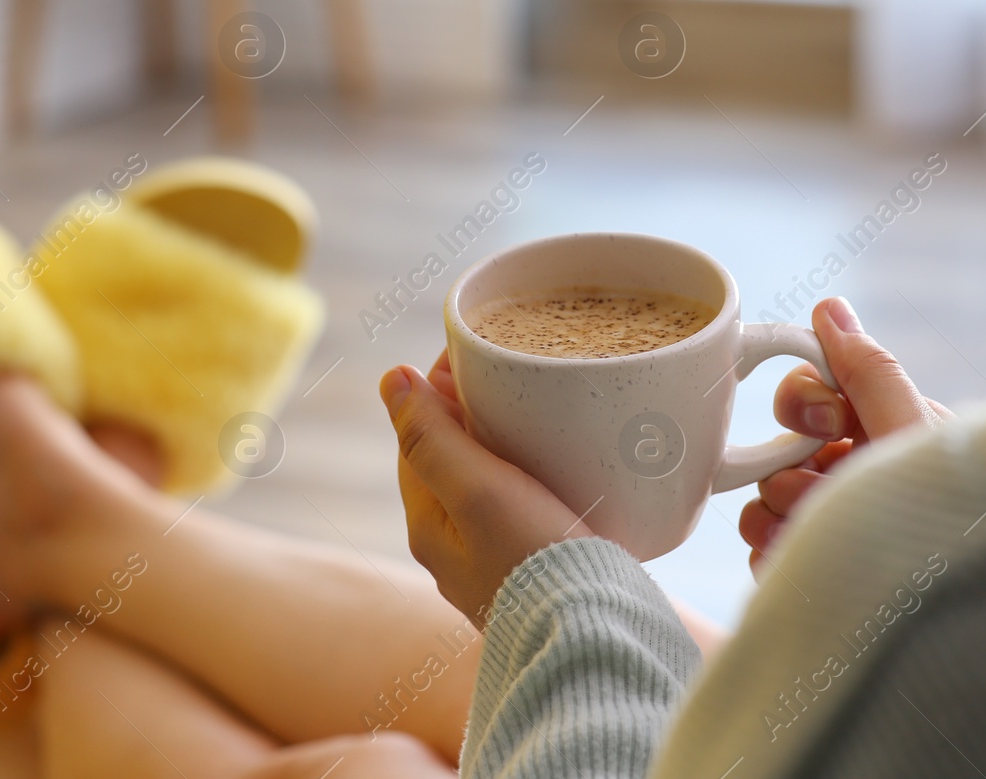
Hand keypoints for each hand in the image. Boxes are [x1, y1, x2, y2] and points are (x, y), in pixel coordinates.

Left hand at [380, 351, 589, 628]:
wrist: (596, 639)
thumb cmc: (536, 563)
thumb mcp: (478, 491)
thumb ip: (432, 436)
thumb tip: (390, 378)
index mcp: (427, 528)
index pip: (417, 436)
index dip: (436, 386)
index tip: (470, 347)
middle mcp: (452, 550)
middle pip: (449, 458)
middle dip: (468, 411)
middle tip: (506, 367)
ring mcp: (492, 563)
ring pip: (484, 483)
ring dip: (500, 442)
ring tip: (534, 405)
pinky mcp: (533, 570)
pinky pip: (519, 507)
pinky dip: (529, 474)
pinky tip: (561, 463)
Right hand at [739, 297, 950, 575]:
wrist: (966, 615)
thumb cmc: (957, 519)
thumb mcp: (916, 436)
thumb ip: (870, 374)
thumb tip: (830, 308)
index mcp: (885, 433)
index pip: (811, 394)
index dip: (804, 403)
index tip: (827, 423)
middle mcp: (858, 478)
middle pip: (780, 451)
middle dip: (790, 471)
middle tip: (818, 492)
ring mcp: (834, 527)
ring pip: (764, 502)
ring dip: (776, 514)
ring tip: (814, 534)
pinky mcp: (815, 576)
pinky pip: (765, 550)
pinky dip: (774, 555)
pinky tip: (802, 562)